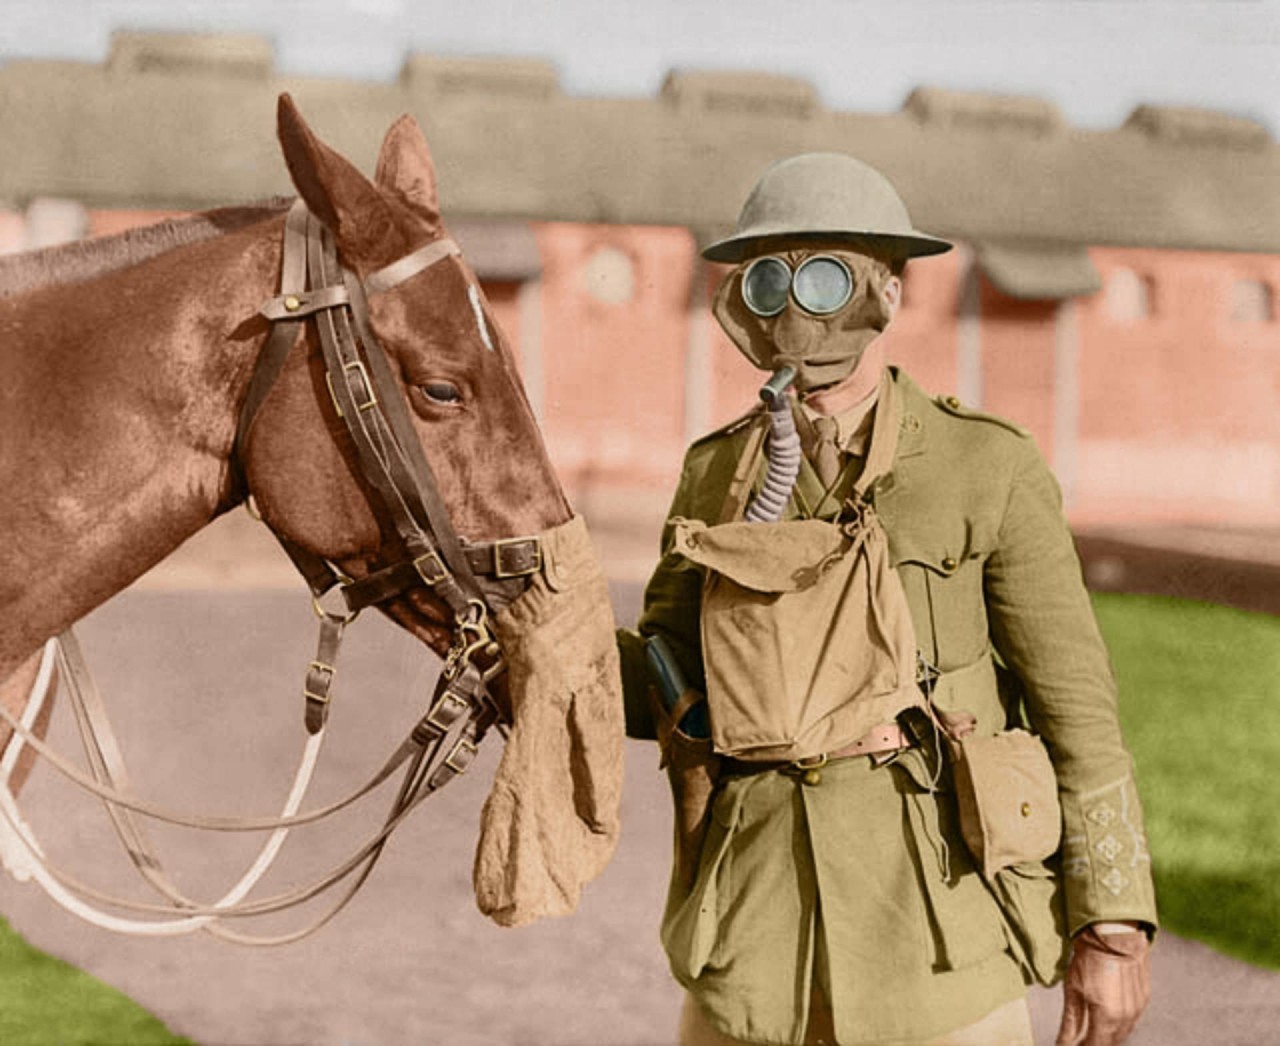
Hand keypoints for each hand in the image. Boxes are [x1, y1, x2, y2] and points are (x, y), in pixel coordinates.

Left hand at [1056, 923, 1150, 1045]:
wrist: (1115, 933)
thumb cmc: (1090, 957)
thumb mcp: (1073, 989)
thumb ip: (1070, 1022)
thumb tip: (1062, 1043)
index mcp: (1106, 1017)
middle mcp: (1126, 1017)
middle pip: (1110, 1042)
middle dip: (1095, 1043)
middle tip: (1080, 1041)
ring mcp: (1138, 1008)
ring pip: (1122, 1032)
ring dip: (1107, 1035)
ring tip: (1091, 1031)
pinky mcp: (1144, 999)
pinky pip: (1131, 1019)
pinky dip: (1118, 1023)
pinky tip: (1106, 1016)